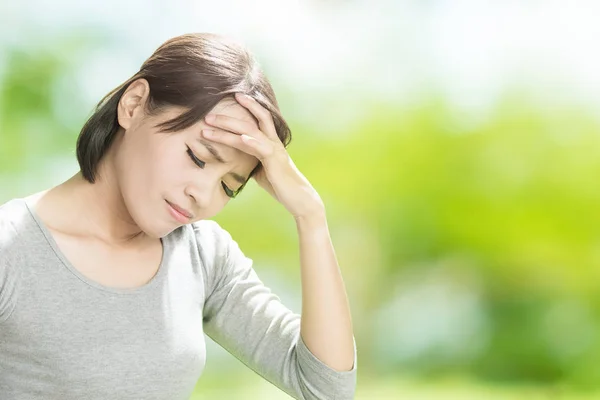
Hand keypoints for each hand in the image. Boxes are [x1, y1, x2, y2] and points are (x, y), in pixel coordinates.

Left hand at [202, 93, 324, 218]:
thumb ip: (250, 160)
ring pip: (250, 131)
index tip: (233, 97)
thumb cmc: (279, 185)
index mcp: (270, 142)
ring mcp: (275, 150)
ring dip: (228, 127)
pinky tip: (240, 137)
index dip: (248, 106)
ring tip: (210, 124)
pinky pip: (262, 148)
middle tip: (209, 115)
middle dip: (230, 115)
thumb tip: (235, 160)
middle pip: (253, 119)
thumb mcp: (261, 170)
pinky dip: (251, 141)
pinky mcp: (275, 162)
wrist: (299, 199)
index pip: (258, 119)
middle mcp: (273, 142)